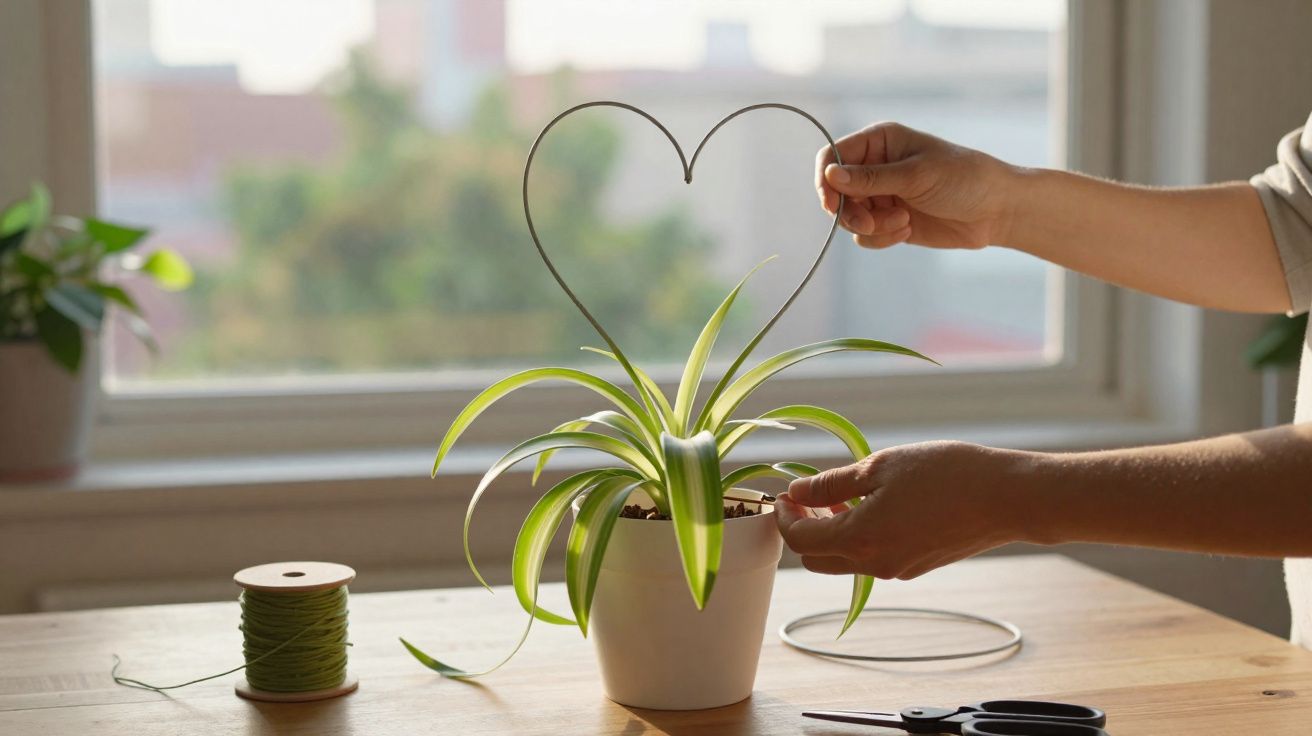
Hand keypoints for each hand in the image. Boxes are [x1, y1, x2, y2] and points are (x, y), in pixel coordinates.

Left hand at [775, 441, 1036, 579]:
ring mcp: (897, 569)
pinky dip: (859, 536)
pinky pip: (872, 557)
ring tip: (841, 494)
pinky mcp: (916, 566)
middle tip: (808, 496)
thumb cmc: (946, 474)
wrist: (1006, 498)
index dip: (784, 516)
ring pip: (845, 560)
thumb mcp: (880, 466)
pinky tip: (873, 506)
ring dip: (832, 531)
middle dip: (803, 529)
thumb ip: (832, 483)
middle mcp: (874, 563)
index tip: (785, 492)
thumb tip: (797, 490)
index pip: (800, 540)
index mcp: (860, 538)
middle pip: (816, 559)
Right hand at [816, 122, 1019, 249]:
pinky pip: (865, 235)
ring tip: (901, 224)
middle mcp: (875, 166)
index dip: (826, 180)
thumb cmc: (963, 178)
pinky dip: (880, 238)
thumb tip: (829, 175)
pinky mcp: (888, 221)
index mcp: (879, 142)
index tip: (832, 204)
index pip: (832, 157)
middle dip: (849, 211)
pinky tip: (906, 230)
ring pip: (849, 216)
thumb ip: (870, 178)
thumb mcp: (915, 176)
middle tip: (869, 224)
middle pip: (834, 191)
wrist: (996, 210)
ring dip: (870, 226)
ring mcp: (880, 195)